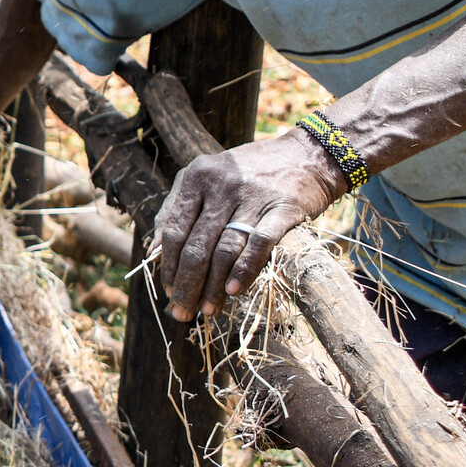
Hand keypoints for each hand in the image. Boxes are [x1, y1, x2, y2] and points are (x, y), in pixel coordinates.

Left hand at [153, 130, 347, 320]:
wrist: (310, 155)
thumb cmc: (251, 171)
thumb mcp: (207, 177)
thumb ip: (177, 207)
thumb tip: (155, 249)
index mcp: (197, 177)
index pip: (175, 231)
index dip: (168, 266)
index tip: (168, 291)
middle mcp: (222, 185)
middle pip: (197, 246)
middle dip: (187, 285)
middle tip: (182, 312)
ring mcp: (253, 197)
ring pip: (225, 250)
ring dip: (214, 287)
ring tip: (208, 311)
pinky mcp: (283, 208)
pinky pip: (259, 244)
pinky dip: (245, 270)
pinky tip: (234, 292)